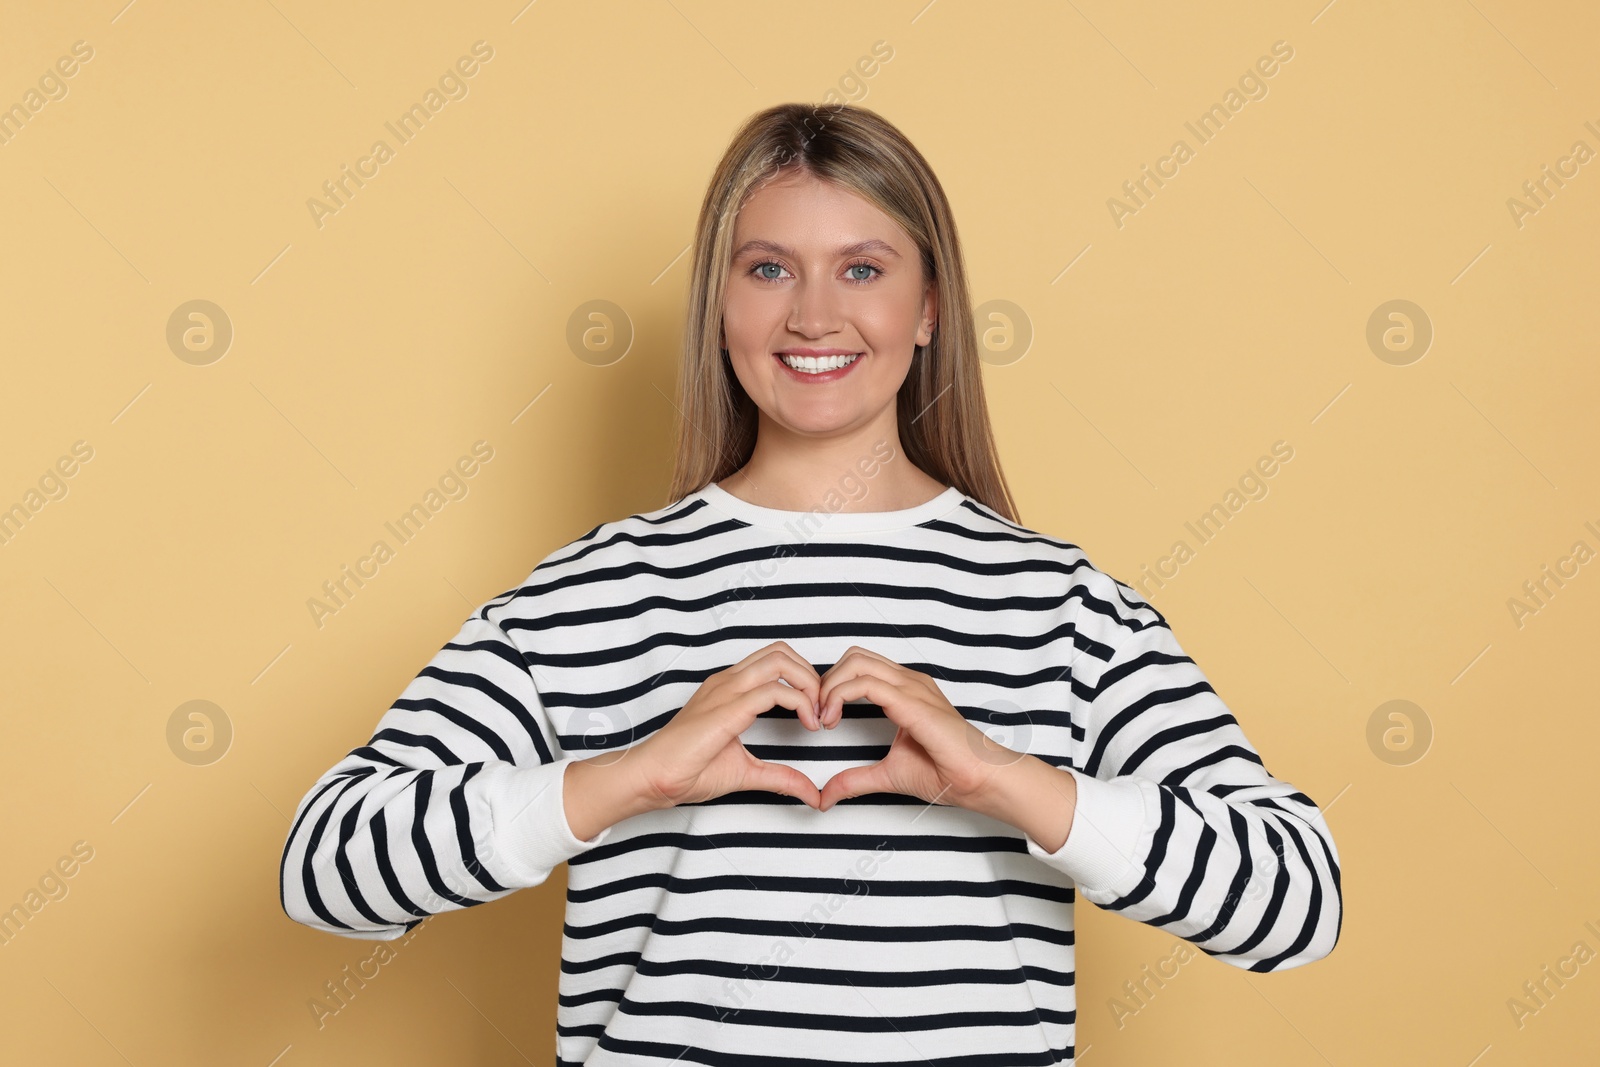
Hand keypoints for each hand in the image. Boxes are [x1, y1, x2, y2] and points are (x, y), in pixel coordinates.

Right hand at [634, 641, 825, 809]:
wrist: (652, 778)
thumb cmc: (687, 770)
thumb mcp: (747, 772)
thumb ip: (781, 777)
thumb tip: (812, 794)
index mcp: (729, 688)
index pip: (775, 660)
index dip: (803, 679)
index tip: (817, 712)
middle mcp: (728, 681)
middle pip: (781, 651)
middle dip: (812, 675)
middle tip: (822, 709)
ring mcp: (726, 690)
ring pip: (780, 660)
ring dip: (809, 684)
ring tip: (817, 716)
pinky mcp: (727, 708)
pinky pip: (773, 690)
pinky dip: (800, 703)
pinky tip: (807, 725)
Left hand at [815, 645, 1013, 812]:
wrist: (979, 780)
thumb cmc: (947, 772)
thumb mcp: (887, 775)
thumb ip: (855, 780)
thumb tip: (826, 796)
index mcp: (904, 691)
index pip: (859, 666)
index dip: (831, 686)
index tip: (819, 718)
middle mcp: (908, 682)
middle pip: (853, 656)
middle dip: (825, 681)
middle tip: (816, 714)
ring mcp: (912, 688)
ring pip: (856, 662)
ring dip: (829, 686)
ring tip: (823, 718)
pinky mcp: (913, 702)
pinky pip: (867, 684)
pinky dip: (840, 696)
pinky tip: (832, 720)